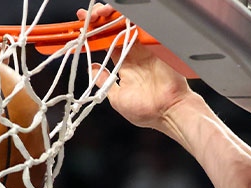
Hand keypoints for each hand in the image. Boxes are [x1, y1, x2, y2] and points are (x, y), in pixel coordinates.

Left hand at [83, 3, 195, 132]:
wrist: (169, 112)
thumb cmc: (146, 112)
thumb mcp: (116, 98)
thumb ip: (104, 82)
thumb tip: (93, 69)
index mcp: (126, 65)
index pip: (107, 42)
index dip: (94, 33)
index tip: (81, 27)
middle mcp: (135, 54)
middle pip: (115, 29)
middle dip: (100, 18)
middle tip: (86, 15)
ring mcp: (146, 48)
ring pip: (127, 23)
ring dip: (111, 15)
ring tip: (99, 12)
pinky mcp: (156, 44)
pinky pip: (143, 26)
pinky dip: (131, 17)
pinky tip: (117, 14)